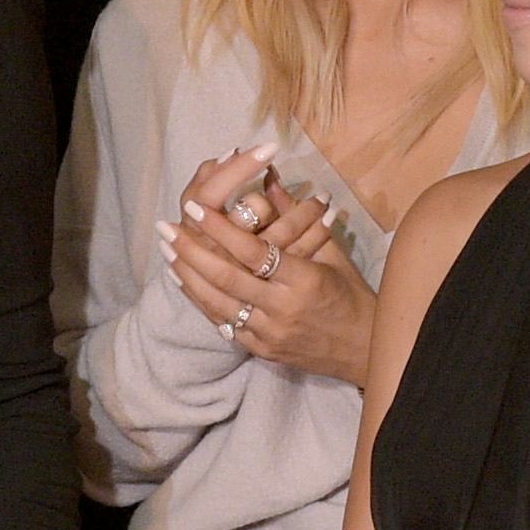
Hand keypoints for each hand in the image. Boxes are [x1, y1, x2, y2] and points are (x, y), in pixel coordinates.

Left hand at [158, 154, 376, 384]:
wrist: (363, 349)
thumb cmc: (351, 295)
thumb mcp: (332, 253)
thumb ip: (295, 217)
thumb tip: (267, 178)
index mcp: (305, 281)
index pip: (253, 252)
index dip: (220, 228)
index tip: (194, 207)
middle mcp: (283, 308)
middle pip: (226, 277)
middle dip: (191, 250)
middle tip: (166, 228)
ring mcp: (269, 333)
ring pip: (218, 303)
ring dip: (188, 275)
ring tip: (166, 250)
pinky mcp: (261, 350)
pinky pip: (223, 324)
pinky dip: (201, 301)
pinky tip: (185, 281)